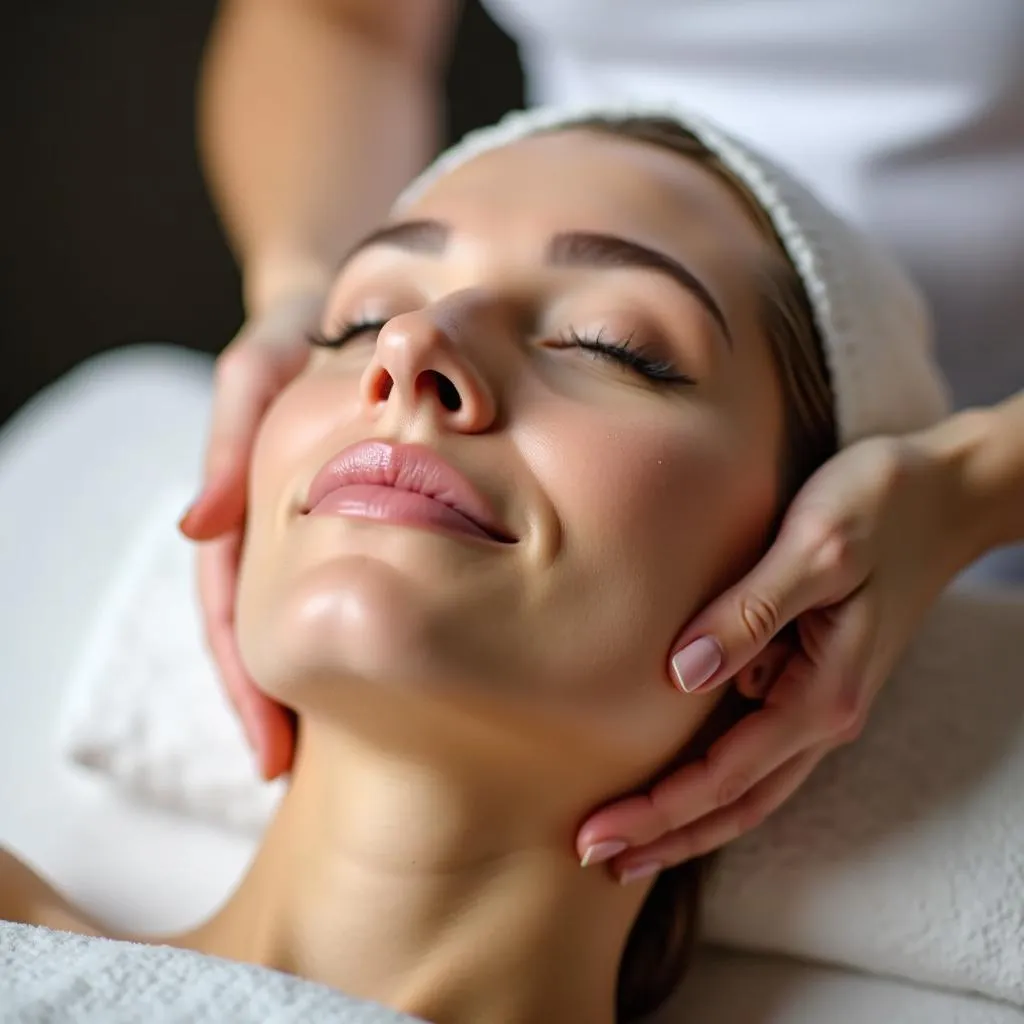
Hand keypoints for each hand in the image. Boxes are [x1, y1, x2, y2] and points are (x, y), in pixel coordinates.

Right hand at [179, 291, 324, 779]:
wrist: (361, 303)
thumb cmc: (304, 329)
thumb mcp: (263, 367)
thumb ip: (234, 436)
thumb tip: (197, 525)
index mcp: (248, 506)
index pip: (235, 609)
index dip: (247, 679)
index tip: (271, 751)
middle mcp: (278, 527)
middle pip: (269, 631)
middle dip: (276, 703)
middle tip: (302, 776)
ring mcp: (319, 526)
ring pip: (311, 616)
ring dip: (318, 683)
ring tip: (344, 753)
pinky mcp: (366, 514)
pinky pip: (360, 581)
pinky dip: (365, 630)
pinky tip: (399, 678)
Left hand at [577, 428, 982, 881]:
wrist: (950, 490)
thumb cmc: (880, 506)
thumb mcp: (815, 548)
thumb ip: (750, 612)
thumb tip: (680, 674)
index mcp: (824, 694)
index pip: (725, 777)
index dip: (658, 811)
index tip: (595, 833)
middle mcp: (824, 710)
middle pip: (735, 802)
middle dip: (665, 836)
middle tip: (592, 856)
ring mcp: (821, 696)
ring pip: (748, 782)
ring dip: (688, 815)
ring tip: (628, 837)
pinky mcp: (813, 673)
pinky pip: (756, 742)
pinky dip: (712, 772)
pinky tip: (675, 769)